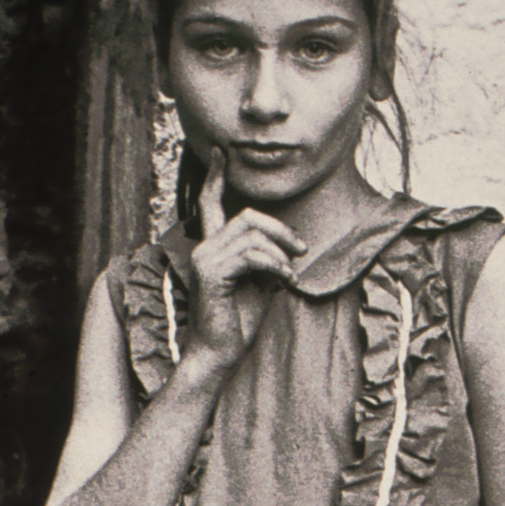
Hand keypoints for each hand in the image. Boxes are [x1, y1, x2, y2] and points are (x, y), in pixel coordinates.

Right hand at [186, 149, 305, 374]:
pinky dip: (275, 266)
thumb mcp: (259, 284)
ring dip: (280, 253)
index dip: (216, 177)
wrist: (220, 353)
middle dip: (279, 229)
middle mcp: (204, 248)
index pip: (210, 204)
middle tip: (300, 249)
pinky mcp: (211, 273)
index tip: (221, 152)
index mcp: (213, 248)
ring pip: (252, 235)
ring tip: (290, 274)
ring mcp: (205, 259)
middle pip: (246, 216)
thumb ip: (266, 260)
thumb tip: (287, 247)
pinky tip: (285, 281)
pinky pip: (252, 255)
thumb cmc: (238, 323)